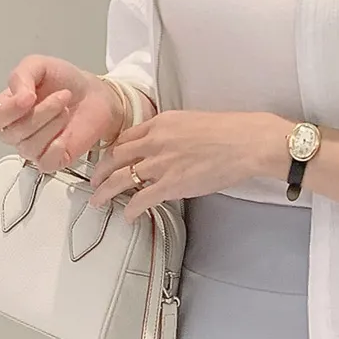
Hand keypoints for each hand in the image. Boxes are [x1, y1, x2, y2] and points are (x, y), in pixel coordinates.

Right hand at [0, 58, 125, 168]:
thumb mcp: (39, 66)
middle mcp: (16, 130)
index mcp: (6, 108)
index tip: (29, 97)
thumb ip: (22, 76)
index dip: (7, 111)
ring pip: (29, 147)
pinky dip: (57, 145)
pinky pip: (45, 162)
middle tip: (61, 96)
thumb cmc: (64, 81)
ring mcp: (32, 148)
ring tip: (65, 109)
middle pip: (12, 134)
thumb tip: (19, 98)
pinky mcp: (51, 161)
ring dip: (52, 125)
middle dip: (40, 113)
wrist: (94, 94)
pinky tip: (66, 133)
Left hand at [88, 104, 290, 209]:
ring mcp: (161, 164)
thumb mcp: (193, 122)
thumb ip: (174, 134)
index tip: (108, 160)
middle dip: (101, 171)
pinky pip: (141, 198)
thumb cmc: (228, 132)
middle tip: (94, 182)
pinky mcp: (170, 184)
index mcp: (161, 123)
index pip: (127, 137)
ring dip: (106, 191)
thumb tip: (169, 148)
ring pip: (121, 178)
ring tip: (98, 201)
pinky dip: (130, 209)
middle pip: (116, 156)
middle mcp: (155, 141)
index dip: (113, 150)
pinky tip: (126, 216)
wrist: (245, 142)